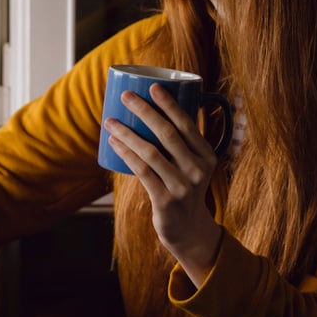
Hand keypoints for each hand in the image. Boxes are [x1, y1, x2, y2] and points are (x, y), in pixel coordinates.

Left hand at [104, 83, 222, 285]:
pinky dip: (126, 153)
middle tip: (126, 96)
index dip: (169, 103)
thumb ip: (181, 144)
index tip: (152, 86)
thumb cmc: (183, 188)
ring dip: (127, 132)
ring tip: (110, 120)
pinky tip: (113, 142)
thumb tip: (153, 111)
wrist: (189, 230)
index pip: (187, 124)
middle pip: (167, 133)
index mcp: (206, 155)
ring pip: (150, 151)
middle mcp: (197, 169)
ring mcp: (182, 186)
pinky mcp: (165, 200)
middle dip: (144, 110)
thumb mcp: (192, 166)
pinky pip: (142, 171)